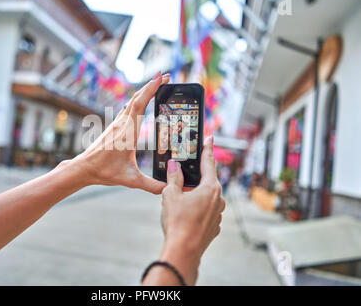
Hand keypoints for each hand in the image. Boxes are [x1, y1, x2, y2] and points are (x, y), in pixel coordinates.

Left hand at [69, 72, 169, 193]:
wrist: (83, 168)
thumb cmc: (104, 171)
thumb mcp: (130, 179)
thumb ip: (151, 185)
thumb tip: (168, 189)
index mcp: (128, 132)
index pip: (141, 104)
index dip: (152, 89)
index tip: (162, 77)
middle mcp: (122, 124)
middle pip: (138, 97)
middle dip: (152, 84)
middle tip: (165, 75)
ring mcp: (117, 123)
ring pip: (132, 101)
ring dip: (144, 91)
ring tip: (157, 84)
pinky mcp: (114, 127)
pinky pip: (128, 108)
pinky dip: (137, 100)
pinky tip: (141, 102)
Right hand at [156, 136, 224, 284]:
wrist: (183, 251)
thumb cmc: (178, 222)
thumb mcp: (171, 195)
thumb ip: (173, 178)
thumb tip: (173, 167)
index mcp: (210, 188)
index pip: (208, 163)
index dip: (207, 149)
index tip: (210, 137)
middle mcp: (218, 200)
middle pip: (207, 181)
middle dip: (194, 178)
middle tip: (181, 176)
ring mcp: (218, 214)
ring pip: (205, 198)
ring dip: (194, 196)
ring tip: (178, 200)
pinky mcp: (214, 226)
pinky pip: (205, 212)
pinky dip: (196, 209)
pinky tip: (184, 215)